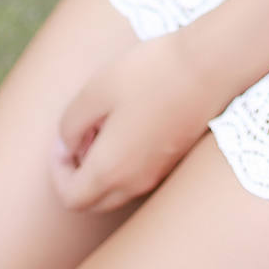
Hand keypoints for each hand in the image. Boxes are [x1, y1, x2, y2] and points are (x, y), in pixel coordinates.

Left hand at [52, 27, 228, 213]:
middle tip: (83, 135)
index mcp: (110, 170)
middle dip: (79, 175)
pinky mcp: (174, 160)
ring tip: (107, 125)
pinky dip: (126, 161)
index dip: (58, 171)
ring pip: (118, 191)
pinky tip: (133, 122)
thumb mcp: (95, 91)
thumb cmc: (149, 74)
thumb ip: (70, 125)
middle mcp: (134, 182)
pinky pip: (139, 176)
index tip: (65, 138)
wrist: (210, 66)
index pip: (71, 198)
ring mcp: (157, 174)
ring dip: (103, 169)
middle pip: (94, 202)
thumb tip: (69, 145)